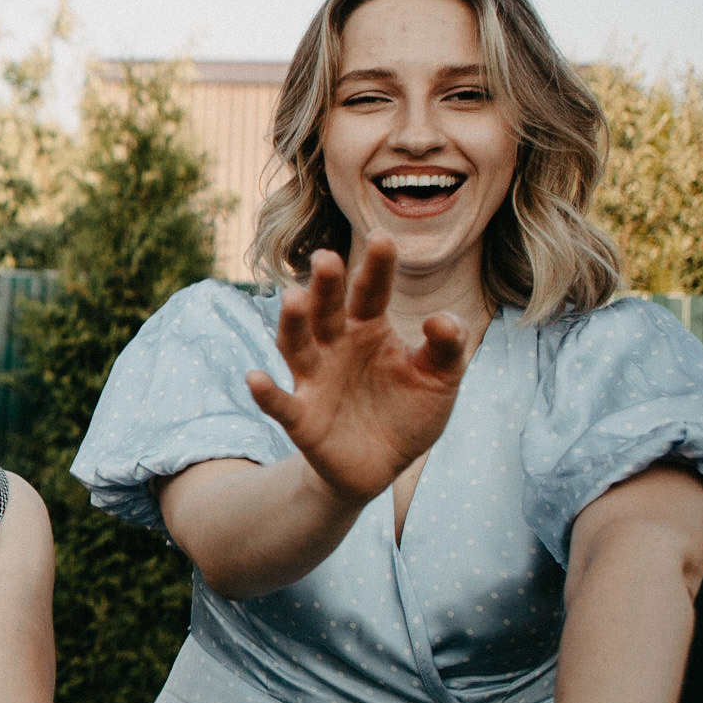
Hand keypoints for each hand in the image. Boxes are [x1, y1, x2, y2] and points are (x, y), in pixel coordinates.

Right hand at [244, 241, 467, 504]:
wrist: (382, 465)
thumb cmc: (409, 411)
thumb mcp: (441, 379)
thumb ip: (447, 348)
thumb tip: (443, 319)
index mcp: (369, 329)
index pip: (372, 292)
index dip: (377, 267)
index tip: (383, 238)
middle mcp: (335, 347)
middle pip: (326, 310)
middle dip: (325, 285)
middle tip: (326, 259)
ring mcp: (315, 380)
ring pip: (296, 346)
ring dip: (292, 323)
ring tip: (292, 299)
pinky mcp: (302, 418)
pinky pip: (281, 403)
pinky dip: (265, 393)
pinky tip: (254, 378)